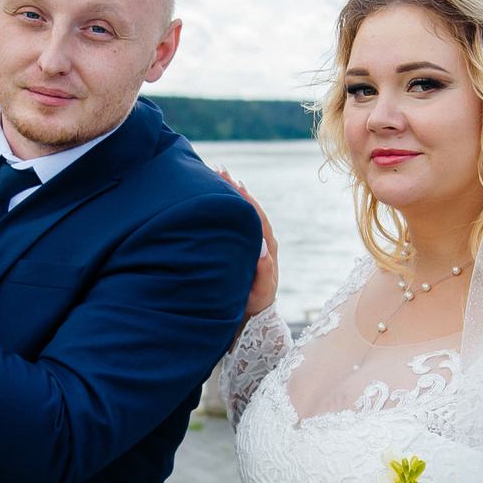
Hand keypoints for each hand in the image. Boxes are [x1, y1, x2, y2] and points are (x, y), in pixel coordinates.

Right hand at [217, 169, 278, 318]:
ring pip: (242, 212)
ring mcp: (252, 240)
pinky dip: (227, 206)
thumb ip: (264, 271)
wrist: (253, 312)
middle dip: (234, 189)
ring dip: (230, 194)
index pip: (256, 216)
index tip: (232, 183)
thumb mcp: (261, 290)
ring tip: (216, 175)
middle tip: (219, 170)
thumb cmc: (256, 303)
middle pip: (248, 208)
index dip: (244, 199)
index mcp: (267, 246)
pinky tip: (217, 196)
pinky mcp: (244, 243)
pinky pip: (236, 220)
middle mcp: (261, 239)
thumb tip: (262, 248)